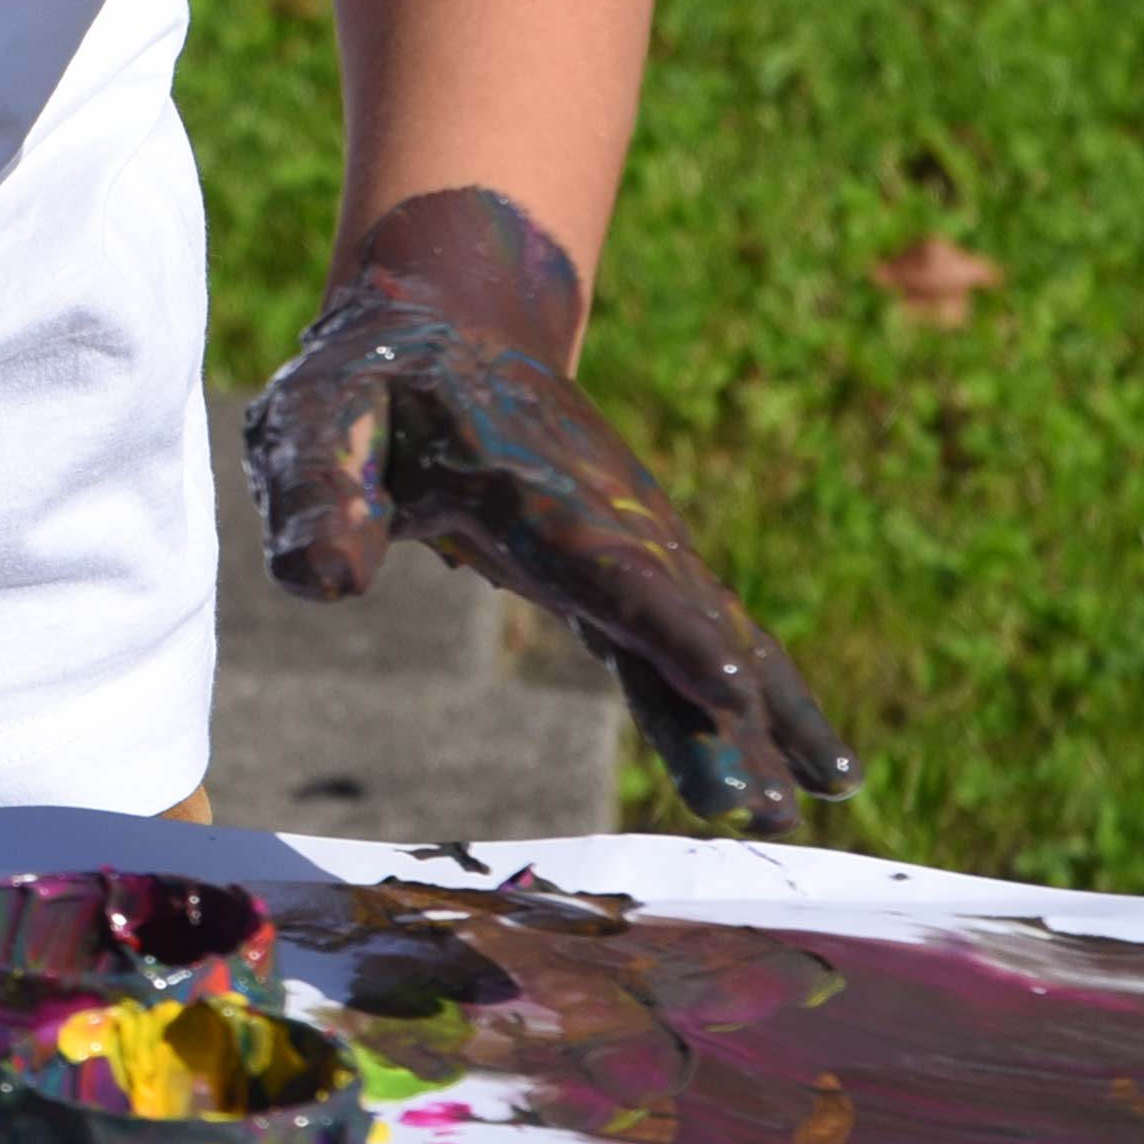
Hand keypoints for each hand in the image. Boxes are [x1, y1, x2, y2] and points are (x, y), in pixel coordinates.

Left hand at [246, 183, 855, 830]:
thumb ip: (318, 488)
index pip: (604, 562)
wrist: (447, 327)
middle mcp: (606, 518)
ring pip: (712, 640)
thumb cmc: (371, 381)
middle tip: (767, 813)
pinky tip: (825, 774)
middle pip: (677, 624)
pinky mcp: (638, 571)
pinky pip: (710, 642)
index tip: (725, 688)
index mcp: (527, 482)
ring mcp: (636, 545)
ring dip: (758, 728)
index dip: (664, 625)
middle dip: (723, 718)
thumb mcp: (319, 412)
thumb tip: (321, 579)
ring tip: (801, 816)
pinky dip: (766, 705)